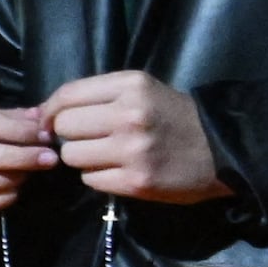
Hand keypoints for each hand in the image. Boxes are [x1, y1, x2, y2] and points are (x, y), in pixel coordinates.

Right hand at [0, 96, 58, 216]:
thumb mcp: (0, 115)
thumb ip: (20, 118)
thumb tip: (44, 118)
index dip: (17, 131)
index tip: (45, 137)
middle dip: (19, 158)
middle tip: (49, 158)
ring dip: (11, 179)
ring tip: (31, 173)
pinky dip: (3, 198)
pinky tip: (17, 189)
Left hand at [38, 71, 221, 203]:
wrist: (221, 148)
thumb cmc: (176, 117)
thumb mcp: (143, 90)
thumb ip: (99, 96)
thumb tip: (46, 112)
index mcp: (130, 85)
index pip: (67, 95)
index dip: (49, 110)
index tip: (48, 121)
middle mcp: (128, 114)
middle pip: (64, 127)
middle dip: (69, 135)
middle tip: (87, 139)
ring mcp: (132, 150)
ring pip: (72, 156)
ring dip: (82, 158)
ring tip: (104, 156)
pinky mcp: (136, 181)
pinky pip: (91, 179)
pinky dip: (98, 177)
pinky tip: (117, 171)